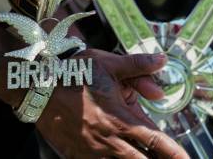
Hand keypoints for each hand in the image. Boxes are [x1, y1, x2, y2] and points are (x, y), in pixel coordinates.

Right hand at [36, 49, 189, 158]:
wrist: (38, 87)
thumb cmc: (74, 72)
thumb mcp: (109, 63)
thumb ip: (138, 66)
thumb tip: (162, 63)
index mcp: (121, 118)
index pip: (156, 142)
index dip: (175, 154)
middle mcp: (110, 141)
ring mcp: (92, 153)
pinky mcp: (77, 157)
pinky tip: (116, 158)